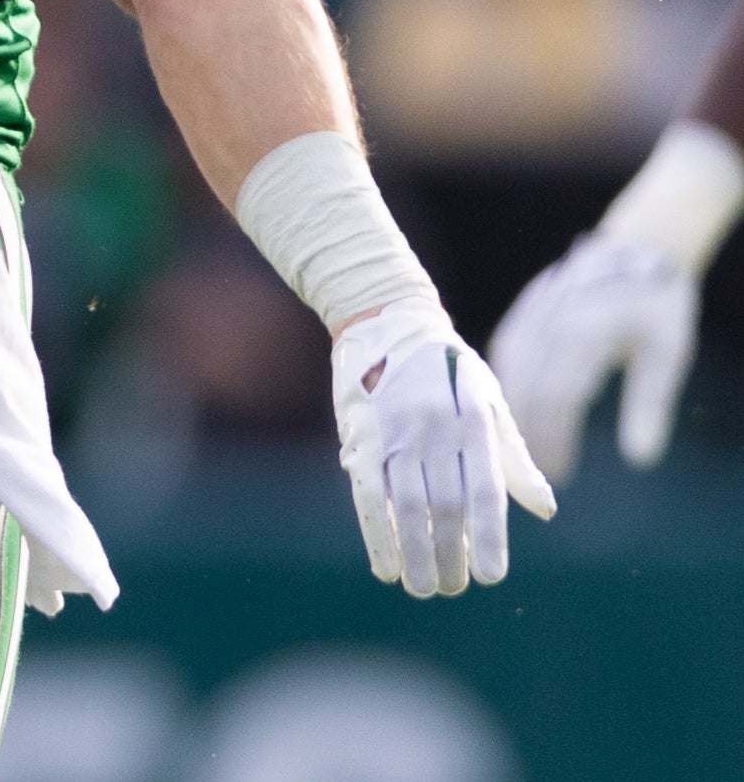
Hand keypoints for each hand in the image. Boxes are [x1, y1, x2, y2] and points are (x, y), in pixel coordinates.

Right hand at [331, 298, 555, 596]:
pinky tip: (384, 566)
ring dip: (414, 552)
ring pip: (406, 504)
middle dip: (449, 554)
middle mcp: (435, 429)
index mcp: (474, 422)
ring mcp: (395, 432)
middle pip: (444, 505)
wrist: (388, 320)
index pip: (485, 491)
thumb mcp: (491, 402)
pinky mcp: (361, 436)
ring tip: (423, 587)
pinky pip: (367, 492)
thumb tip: (545, 510)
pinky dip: (376, 532)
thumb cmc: (451, 369)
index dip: (489, 537)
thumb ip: (514, 458)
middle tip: (454, 587)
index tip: (492, 577)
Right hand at [489, 232, 696, 481]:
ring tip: (519, 450)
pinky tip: (509, 412)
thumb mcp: (668, 355)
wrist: (636, 248)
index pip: (558, 396)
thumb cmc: (658, 305)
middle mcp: (550, 323)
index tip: (560, 474)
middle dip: (528, 434)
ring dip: (511, 414)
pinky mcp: (523, 312)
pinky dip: (503, 387)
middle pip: (525, 388)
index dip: (555, 438)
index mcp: (586, 333)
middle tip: (533, 475)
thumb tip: (639, 460)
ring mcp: (532, 314)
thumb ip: (650, 406)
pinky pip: (503, 354)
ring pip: (507, 372)